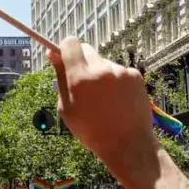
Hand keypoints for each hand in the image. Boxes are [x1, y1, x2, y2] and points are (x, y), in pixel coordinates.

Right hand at [48, 39, 154, 177]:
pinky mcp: (135, 75)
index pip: (70, 43)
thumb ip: (60, 78)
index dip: (66, 49)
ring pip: (103, 62)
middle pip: (87, 49)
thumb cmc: (92, 131)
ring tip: (104, 98)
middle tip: (84, 82)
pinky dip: (116, 80)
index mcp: (79, 79)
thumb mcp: (67, 108)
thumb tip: (53, 54)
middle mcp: (101, 70)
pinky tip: (117, 99)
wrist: (128, 145)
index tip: (66, 57)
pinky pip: (119, 71)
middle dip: (82, 61)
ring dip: (100, 73)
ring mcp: (120, 72)